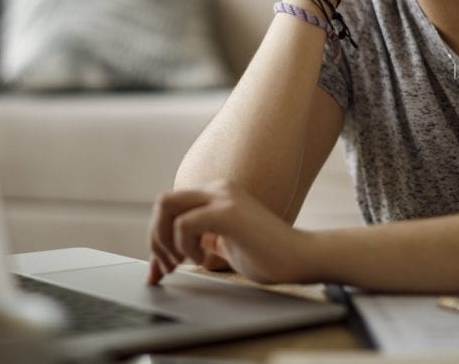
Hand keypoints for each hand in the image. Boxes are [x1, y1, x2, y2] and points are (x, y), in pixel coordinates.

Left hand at [146, 180, 316, 285]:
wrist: (302, 258)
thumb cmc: (267, 256)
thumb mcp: (222, 246)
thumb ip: (197, 243)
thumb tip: (164, 258)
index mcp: (215, 194)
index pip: (170, 207)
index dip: (157, 238)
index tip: (158, 271)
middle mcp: (217, 188)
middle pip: (163, 202)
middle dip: (155, 237)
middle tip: (166, 267)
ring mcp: (223, 196)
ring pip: (167, 206)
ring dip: (166, 241)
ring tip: (182, 262)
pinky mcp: (229, 212)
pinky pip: (185, 223)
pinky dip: (185, 245)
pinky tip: (203, 259)